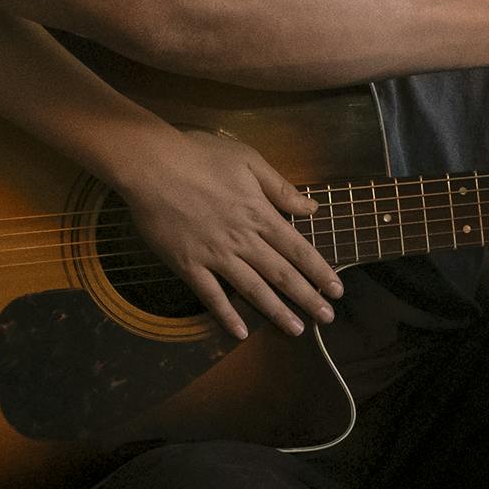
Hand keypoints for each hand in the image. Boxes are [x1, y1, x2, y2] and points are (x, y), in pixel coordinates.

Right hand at [112, 127, 343, 340]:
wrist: (151, 164)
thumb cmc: (200, 155)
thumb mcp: (249, 160)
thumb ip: (281, 188)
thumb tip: (312, 208)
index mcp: (260, 214)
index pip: (298, 249)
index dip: (320, 271)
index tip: (337, 289)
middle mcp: (243, 240)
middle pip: (281, 274)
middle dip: (307, 297)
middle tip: (327, 318)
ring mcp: (215, 255)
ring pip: (252, 289)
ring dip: (276, 312)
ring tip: (296, 330)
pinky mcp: (187, 264)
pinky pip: (210, 295)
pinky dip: (225, 315)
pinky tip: (240, 333)